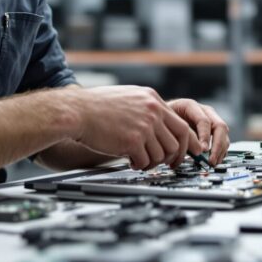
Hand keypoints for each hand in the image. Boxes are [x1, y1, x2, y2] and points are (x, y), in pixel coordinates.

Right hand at [67, 85, 201, 169]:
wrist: (77, 111)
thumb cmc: (96, 106)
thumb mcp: (128, 96)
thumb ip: (146, 107)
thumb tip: (160, 124)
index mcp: (152, 99)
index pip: (180, 124)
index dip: (184, 143)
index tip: (183, 152)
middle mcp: (152, 111)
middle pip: (176, 142)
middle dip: (173, 157)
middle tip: (166, 164)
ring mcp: (144, 126)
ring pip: (162, 154)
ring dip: (152, 162)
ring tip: (140, 161)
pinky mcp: (132, 141)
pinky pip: (146, 161)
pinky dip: (140, 165)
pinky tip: (131, 161)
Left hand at [167, 98, 229, 165]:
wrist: (161, 117)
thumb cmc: (162, 119)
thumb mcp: (167, 123)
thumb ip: (181, 134)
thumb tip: (195, 151)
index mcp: (191, 106)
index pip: (204, 121)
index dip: (205, 137)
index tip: (202, 150)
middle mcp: (204, 111)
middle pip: (220, 126)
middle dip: (217, 146)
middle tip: (210, 160)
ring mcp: (211, 120)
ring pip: (224, 134)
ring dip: (220, 150)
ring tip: (212, 163)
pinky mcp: (213, 130)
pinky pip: (223, 140)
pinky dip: (220, 151)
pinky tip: (214, 160)